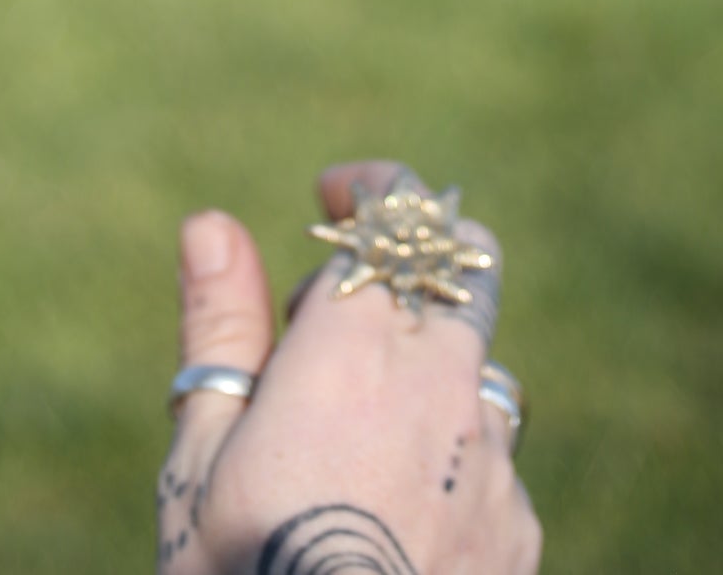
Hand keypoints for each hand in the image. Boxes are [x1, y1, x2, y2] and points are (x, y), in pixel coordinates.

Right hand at [158, 161, 540, 574]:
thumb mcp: (204, 456)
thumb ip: (221, 327)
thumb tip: (211, 225)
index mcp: (358, 347)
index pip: (399, 214)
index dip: (373, 189)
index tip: (334, 193)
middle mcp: (444, 385)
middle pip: (467, 263)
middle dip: (413, 258)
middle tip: (337, 310)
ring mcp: (495, 462)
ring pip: (477, 365)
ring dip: (427, 364)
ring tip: (349, 433)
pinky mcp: (518, 533)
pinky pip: (491, 459)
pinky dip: (446, 455)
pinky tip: (385, 518)